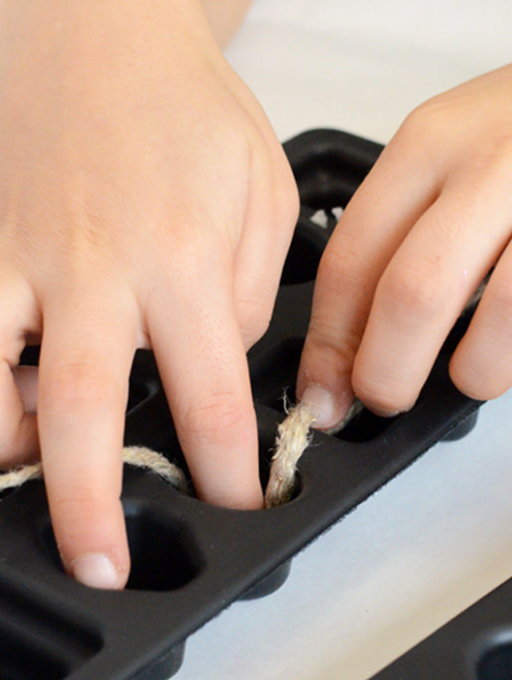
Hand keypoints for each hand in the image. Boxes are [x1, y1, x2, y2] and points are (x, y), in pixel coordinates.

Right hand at [0, 0, 297, 587]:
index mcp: (177, 253)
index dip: (223, 472)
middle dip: (88, 506)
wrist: (95, 29)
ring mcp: (13, 257)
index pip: (208, 394)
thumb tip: (212, 379)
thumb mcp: (260, 196)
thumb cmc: (183, 111)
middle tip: (101, 567)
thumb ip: (245, 300)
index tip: (234, 506)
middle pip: (80, 406)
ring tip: (31, 456)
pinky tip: (12, 392)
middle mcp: (88, 264)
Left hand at [297, 65, 511, 428]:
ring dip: (471, 372)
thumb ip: (402, 236)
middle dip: (386, 374)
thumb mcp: (454, 155)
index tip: (324, 392)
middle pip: (411, 296)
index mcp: (431, 143)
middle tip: (385, 396)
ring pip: (496, 321)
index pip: (351, 261)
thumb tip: (348, 347)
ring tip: (470, 370)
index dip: (328, 346)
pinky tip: (508, 343)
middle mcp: (490, 164)